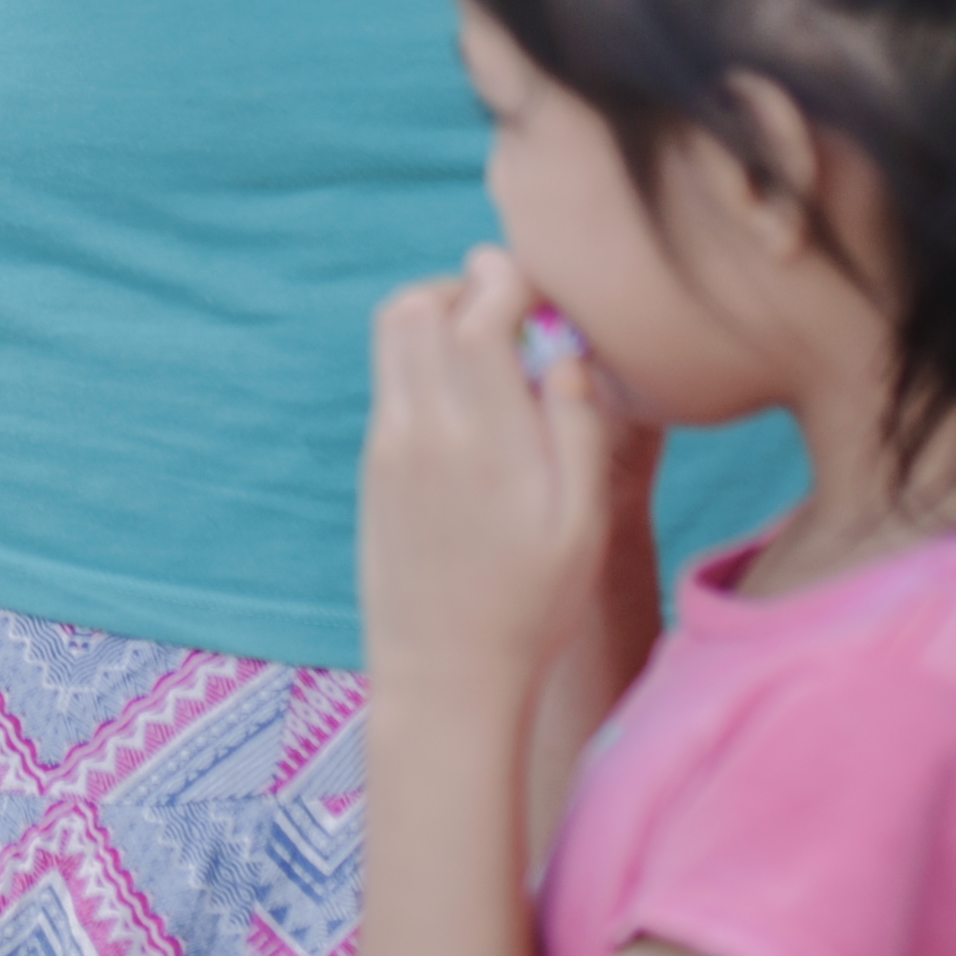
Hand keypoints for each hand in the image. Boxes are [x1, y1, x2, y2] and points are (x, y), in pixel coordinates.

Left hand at [361, 248, 619, 717]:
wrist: (445, 676)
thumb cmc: (531, 605)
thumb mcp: (582, 525)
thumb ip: (579, 429)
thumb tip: (563, 351)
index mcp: (484, 440)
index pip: (476, 314)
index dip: (508, 278)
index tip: (541, 287)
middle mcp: (423, 430)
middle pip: (420, 305)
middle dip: (467, 285)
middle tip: (514, 312)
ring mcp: (387, 444)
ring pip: (394, 333)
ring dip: (438, 315)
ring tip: (491, 349)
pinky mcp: (372, 464)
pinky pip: (390, 377)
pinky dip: (422, 358)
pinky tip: (468, 400)